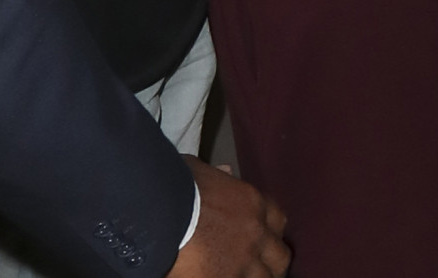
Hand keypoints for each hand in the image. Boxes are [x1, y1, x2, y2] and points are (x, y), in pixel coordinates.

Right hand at [166, 158, 287, 277]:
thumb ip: (216, 175)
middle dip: (271, 262)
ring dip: (256, 276)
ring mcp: (244, 261)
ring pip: (266, 276)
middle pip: (279, 256)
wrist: (157, 216)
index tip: (260, 240)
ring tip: (242, 275)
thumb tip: (225, 170)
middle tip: (258, 267)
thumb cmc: (173, 188)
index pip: (277, 221)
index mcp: (253, 203)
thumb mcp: (197, 171)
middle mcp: (256, 233)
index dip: (269, 233)